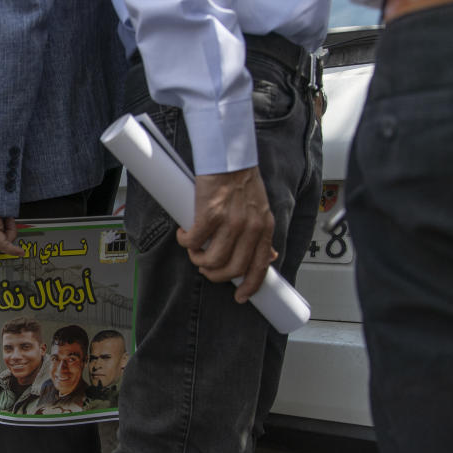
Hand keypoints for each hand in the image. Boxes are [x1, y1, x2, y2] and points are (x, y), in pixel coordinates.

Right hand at [177, 167, 276, 302]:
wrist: (228, 156)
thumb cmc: (241, 180)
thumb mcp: (260, 209)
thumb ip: (261, 233)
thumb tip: (268, 255)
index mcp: (264, 228)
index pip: (260, 266)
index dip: (250, 286)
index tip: (241, 297)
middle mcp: (250, 227)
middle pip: (232, 268)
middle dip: (215, 274)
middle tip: (206, 267)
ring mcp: (231, 222)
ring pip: (212, 259)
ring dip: (198, 259)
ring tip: (193, 249)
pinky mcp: (210, 214)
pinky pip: (194, 241)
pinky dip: (185, 241)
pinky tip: (184, 234)